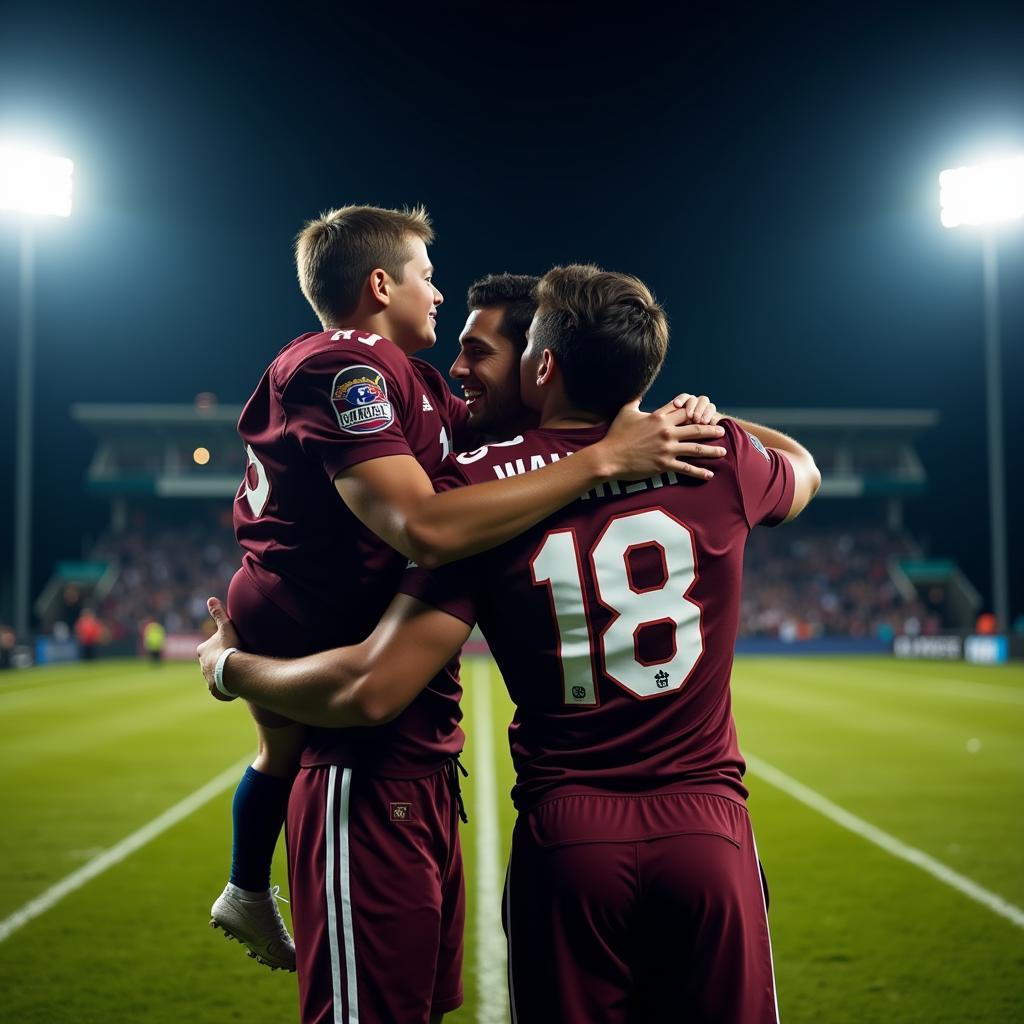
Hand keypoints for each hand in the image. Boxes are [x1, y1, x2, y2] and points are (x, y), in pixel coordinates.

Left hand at [196, 597, 240, 700]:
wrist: (232, 671)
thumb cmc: (229, 648)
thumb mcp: (225, 627)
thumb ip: (218, 614)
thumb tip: (211, 599)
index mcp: (202, 650)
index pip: (207, 647)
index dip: (217, 646)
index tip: (226, 646)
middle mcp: (201, 666)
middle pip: (210, 662)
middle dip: (218, 662)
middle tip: (232, 660)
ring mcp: (207, 679)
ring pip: (215, 676)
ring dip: (223, 675)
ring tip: (235, 673)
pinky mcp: (214, 691)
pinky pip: (220, 689)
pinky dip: (226, 688)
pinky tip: (234, 686)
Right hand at [599, 398, 727, 480]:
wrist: (609, 457)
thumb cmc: (616, 434)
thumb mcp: (626, 411)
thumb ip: (635, 399)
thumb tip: (638, 389)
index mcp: (659, 417)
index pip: (683, 410)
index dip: (695, 409)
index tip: (704, 411)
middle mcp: (666, 431)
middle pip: (695, 427)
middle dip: (710, 428)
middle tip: (721, 429)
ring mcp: (666, 448)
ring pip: (696, 448)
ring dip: (711, 450)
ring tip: (723, 451)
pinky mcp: (664, 464)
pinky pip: (686, 468)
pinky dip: (699, 472)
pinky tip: (709, 474)